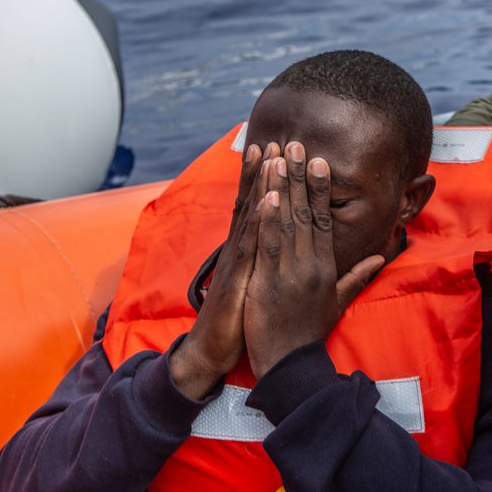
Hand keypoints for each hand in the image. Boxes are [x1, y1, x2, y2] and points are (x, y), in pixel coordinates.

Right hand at [170, 142, 278, 399]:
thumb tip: (278, 254)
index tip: (280, 156)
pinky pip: (249, 245)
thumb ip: (267, 268)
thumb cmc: (238, 321)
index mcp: (248, 252)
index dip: (268, 183)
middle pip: (251, 203)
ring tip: (269, 155)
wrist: (210, 351)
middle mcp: (239, 250)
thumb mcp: (258, 289)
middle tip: (275, 140)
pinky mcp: (236, 278)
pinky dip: (258, 221)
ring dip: (259, 184)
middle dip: (263, 172)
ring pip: (249, 216)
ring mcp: (235, 261)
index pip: (258, 210)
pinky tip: (267, 200)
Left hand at [244, 142, 383, 379]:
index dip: (318, 189)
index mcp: (325, 267)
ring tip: (277, 156)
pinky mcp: (268, 282)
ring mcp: (290, 272)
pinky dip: (267, 218)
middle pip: (306, 212)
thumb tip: (381, 258)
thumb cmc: (310, 333)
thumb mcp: (338, 302)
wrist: (292, 364)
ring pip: (286, 222)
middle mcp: (311, 264)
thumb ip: (357, 276)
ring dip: (281, 186)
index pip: (323, 220)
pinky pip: (268, 244)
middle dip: (299, 176)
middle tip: (296, 143)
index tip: (316, 161)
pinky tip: (264, 194)